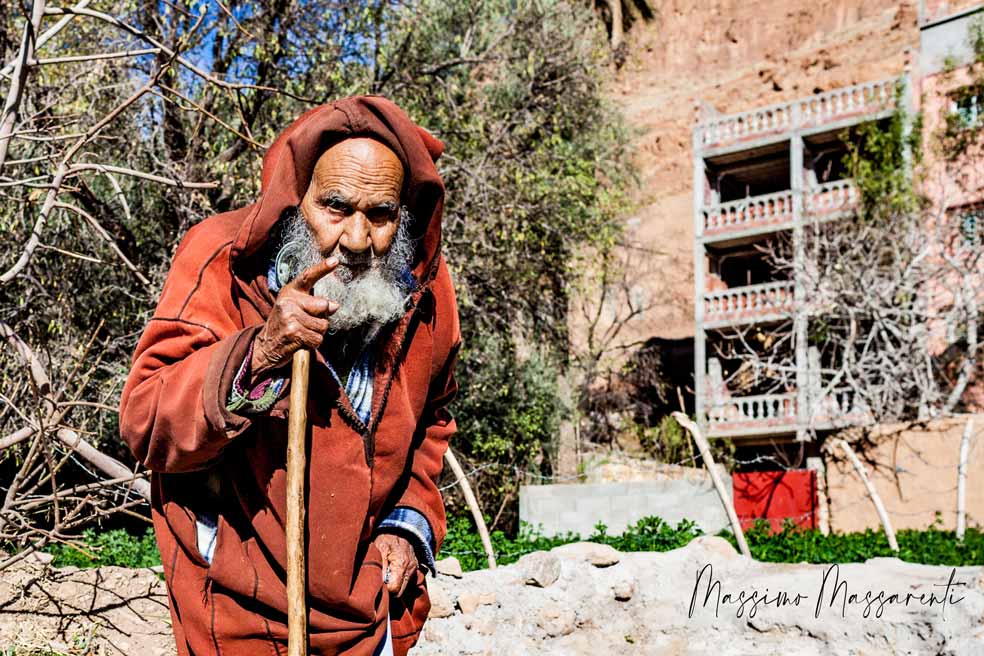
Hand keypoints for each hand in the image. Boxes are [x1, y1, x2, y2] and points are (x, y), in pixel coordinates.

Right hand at [251, 258, 339, 379]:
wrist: (265, 347)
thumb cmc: (285, 327)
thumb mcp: (296, 310)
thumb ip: (315, 305)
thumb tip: (335, 305)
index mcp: (290, 292)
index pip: (308, 277)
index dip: (322, 268)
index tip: (335, 261)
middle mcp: (288, 301)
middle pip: (323, 306)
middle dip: (321, 319)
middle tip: (306, 325)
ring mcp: (290, 316)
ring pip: (323, 325)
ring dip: (317, 333)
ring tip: (302, 334)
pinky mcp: (293, 332)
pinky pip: (318, 338)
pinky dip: (313, 344)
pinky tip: (301, 342)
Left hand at [375, 533, 417, 596]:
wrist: (399, 527)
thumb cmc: (386, 537)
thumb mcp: (379, 548)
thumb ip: (380, 566)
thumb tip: (379, 585)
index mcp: (402, 564)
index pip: (394, 590)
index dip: (384, 589)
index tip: (377, 583)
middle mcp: (411, 568)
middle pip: (400, 593)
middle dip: (389, 590)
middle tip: (379, 582)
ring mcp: (414, 569)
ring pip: (403, 589)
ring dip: (394, 586)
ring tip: (384, 577)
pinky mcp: (414, 568)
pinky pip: (406, 582)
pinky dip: (398, 582)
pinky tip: (391, 575)